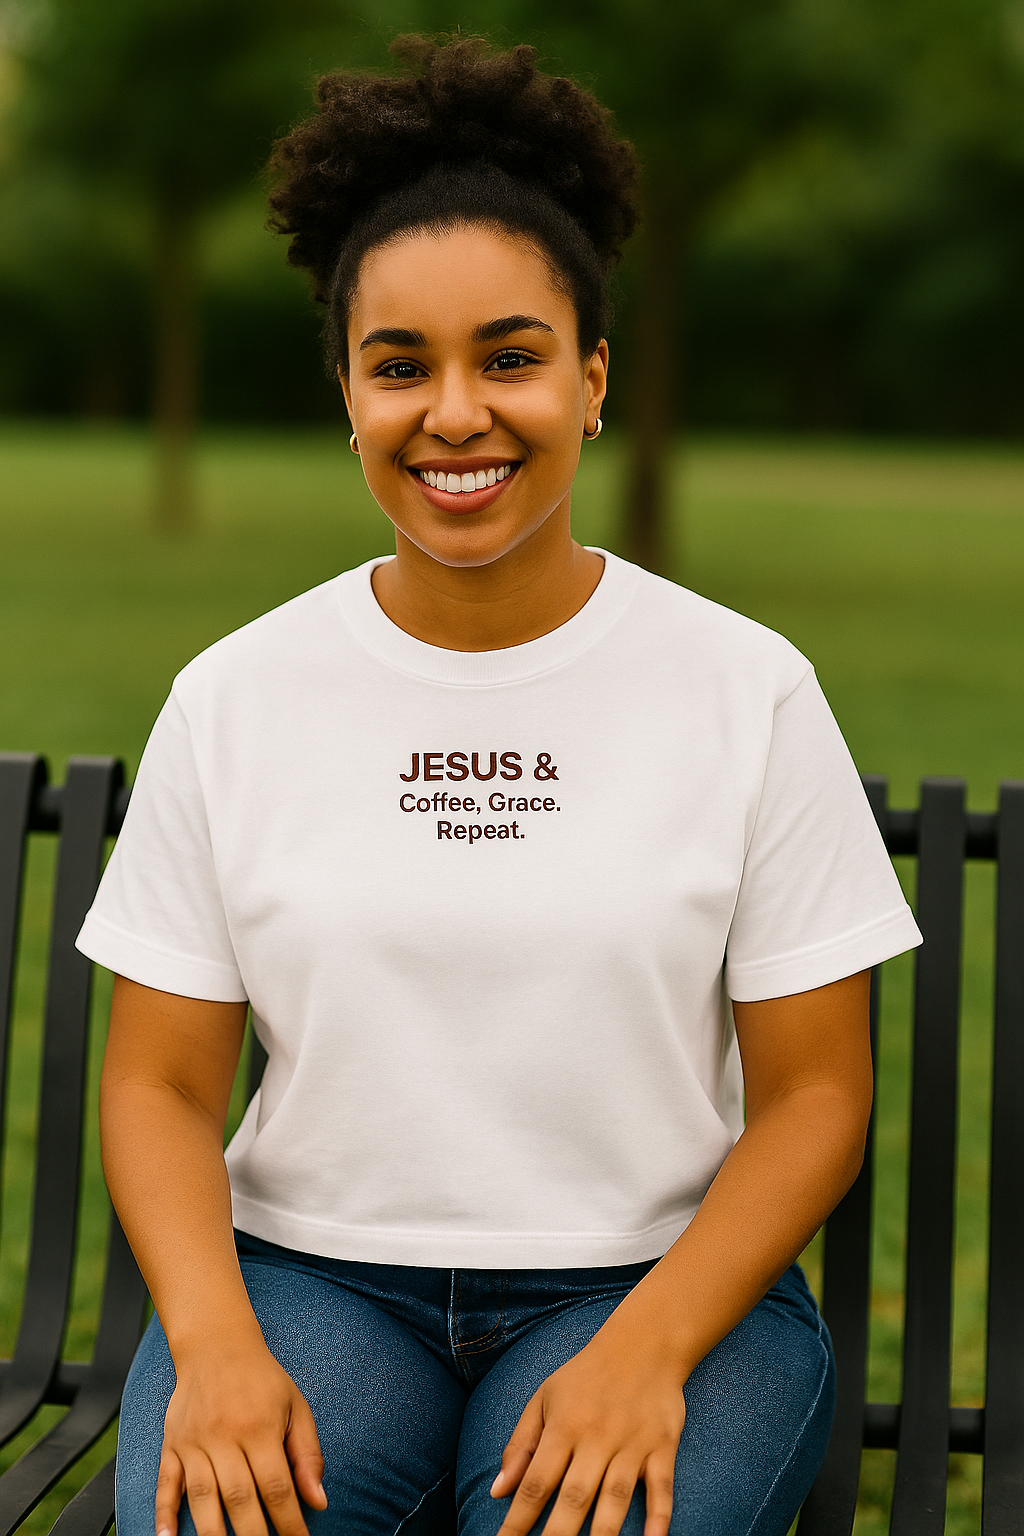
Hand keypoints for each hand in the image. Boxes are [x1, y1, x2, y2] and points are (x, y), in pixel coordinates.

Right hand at [155, 1335, 327, 1535]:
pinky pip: (165, 1484)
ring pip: (201, 1498)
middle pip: (239, 1499)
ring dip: (213, 1534)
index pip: (277, 1487)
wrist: (216, 1344)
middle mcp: (225, 1436)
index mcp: (260, 1427)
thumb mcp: (296, 1407)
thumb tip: (317, 1502)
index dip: (289, 1523)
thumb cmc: (262, 1379)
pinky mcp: (171, 1445)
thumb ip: (307, 1454)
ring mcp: (194, 1442)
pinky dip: (164, 1514)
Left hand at [490, 1323, 685, 1535]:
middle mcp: (596, 1436)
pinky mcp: (663, 1446)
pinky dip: (658, 1518)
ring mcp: (632, 1442)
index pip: (536, 1483)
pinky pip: (662, 1487)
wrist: (643, 1343)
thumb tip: (497, 1491)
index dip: (518, 1521)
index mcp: (563, 1426)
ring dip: (602, 1535)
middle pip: (574, 1497)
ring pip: (616, 1498)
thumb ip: (520, 1444)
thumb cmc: (585, 1376)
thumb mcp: (544, 1398)